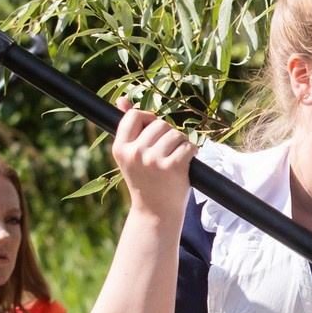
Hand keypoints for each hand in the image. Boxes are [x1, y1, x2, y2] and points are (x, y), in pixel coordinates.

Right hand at [113, 102, 193, 219]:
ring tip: (175, 158)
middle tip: (166, 152)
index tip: (153, 131)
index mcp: (120, 148)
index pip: (133, 116)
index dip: (147, 118)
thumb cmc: (145, 181)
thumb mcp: (130, 156)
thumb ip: (128, 128)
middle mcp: (135, 153)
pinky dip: (191, 152)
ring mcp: (154, 161)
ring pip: (176, 134)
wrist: (155, 213)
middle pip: (159, 124)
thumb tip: (122, 99)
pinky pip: (188, 146)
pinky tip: (186, 162)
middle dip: (168, 134)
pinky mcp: (173, 168)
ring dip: (181, 143)